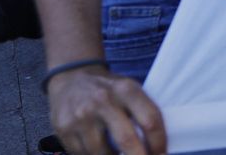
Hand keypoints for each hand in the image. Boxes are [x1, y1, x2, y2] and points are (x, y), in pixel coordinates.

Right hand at [48, 68, 166, 154]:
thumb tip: (156, 147)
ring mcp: (82, 116)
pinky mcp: (64, 129)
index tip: (161, 154)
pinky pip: (82, 154)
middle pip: (126, 139)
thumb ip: (143, 113)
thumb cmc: (108, 89)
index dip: (159, 142)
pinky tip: (100, 153)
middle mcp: (104, 101)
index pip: (150, 120)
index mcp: (126, 90)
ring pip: (102, 153)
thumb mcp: (129, 90)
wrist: (71, 78)